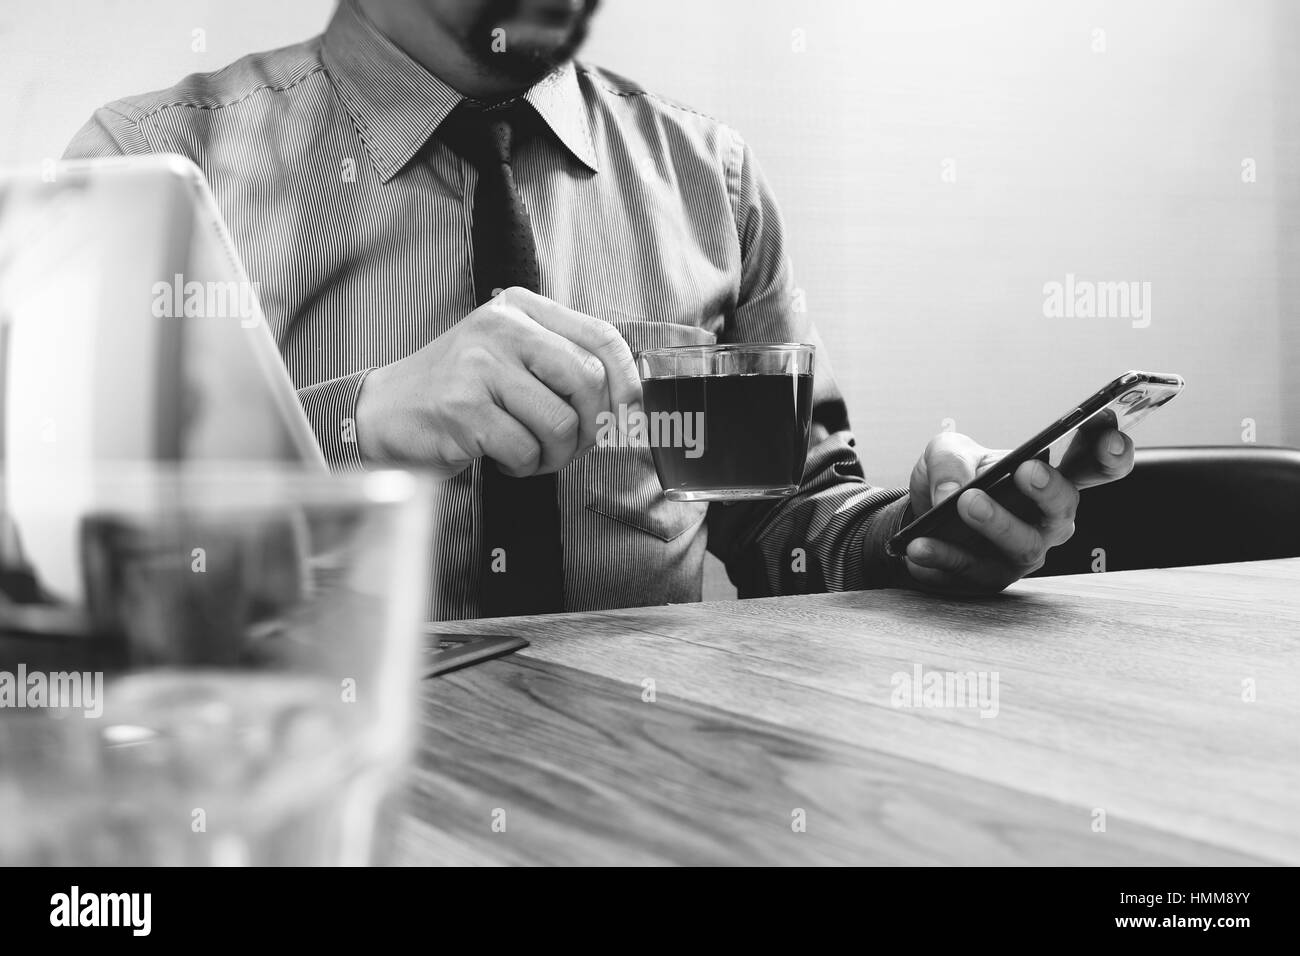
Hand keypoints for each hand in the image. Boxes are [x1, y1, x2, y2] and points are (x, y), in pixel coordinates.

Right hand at [356, 287, 641, 477]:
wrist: (387, 410)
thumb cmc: (463, 390)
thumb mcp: (512, 356)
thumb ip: (562, 363)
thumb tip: (630, 402)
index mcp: (521, 308)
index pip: (602, 337)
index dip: (628, 382)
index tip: (629, 415)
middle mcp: (501, 327)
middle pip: (587, 381)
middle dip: (591, 427)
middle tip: (571, 446)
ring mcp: (479, 365)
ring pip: (560, 423)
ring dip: (554, 455)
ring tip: (531, 454)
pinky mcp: (462, 408)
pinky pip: (525, 449)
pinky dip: (523, 466)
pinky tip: (501, 457)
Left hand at [901, 427, 1133, 592]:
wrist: (920, 517)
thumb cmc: (954, 478)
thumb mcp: (946, 452)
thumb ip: (951, 459)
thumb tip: (952, 492)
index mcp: (1051, 478)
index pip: (1092, 465)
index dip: (1110, 450)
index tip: (1108, 424)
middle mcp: (1048, 519)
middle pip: (1065, 507)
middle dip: (1050, 489)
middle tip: (1028, 470)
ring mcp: (1023, 552)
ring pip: (1024, 544)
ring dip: (996, 522)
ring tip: (966, 502)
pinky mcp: (990, 578)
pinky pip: (970, 568)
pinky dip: (944, 554)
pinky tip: (920, 544)